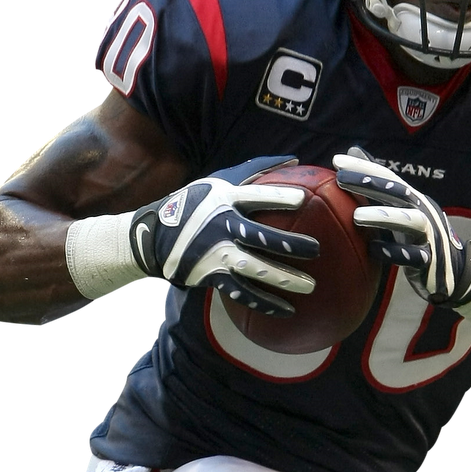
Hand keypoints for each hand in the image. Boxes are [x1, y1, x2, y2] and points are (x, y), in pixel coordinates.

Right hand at [129, 156, 318, 316]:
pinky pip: (242, 293)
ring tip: (310, 286)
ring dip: (283, 279)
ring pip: (255, 270)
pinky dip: (265, 304)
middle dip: (290, 244)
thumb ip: (254, 172)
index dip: (279, 197)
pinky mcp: (212, 276)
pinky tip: (287, 310)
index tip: (304, 200)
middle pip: (261, 237)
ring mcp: (217, 254)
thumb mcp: (217, 181)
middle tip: (316, 250)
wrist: (153, 237)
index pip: (255, 196)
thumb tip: (294, 161)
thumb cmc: (194, 204)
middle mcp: (222, 227)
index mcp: (225, 200)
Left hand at [333, 150, 470, 308]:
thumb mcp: (402, 212)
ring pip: (409, 220)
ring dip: (382, 216)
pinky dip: (392, 251)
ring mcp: (428, 234)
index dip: (364, 168)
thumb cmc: (419, 239)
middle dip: (369, 183)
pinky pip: (412, 255)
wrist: (454, 272)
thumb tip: (355, 155)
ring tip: (356, 216)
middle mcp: (423, 211)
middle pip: (398, 192)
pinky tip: (373, 249)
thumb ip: (381, 191)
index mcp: (413, 200)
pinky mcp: (429, 259)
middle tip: (340, 179)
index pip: (388, 178)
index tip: (337, 161)